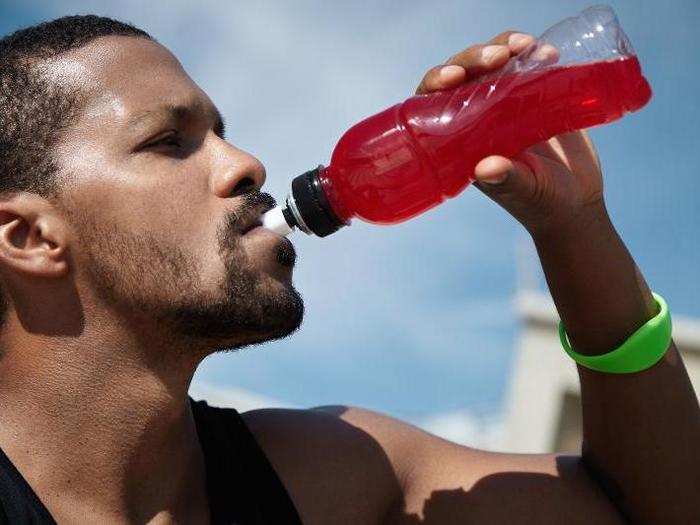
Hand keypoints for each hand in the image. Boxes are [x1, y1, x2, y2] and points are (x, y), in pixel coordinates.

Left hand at [416, 32, 605, 238]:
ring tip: (527, 46)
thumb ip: (507, 181)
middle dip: (475, 58)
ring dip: (504, 47)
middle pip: (463, 75)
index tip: (453, 76)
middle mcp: (478, 119)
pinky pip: (528, 66)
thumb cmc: (542, 203)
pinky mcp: (536, 97)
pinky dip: (535, 54)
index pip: (434, 103)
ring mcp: (507, 105)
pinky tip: (548, 52)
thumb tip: (486, 169)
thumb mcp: (524, 191)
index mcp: (461, 141)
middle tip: (500, 56)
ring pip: (493, 64)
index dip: (437, 82)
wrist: (576, 202)